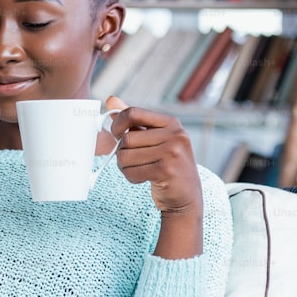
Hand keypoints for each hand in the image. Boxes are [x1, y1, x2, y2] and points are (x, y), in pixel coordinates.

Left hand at [105, 95, 202, 217]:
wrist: (186, 196)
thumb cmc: (166, 164)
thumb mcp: (153, 139)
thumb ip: (134, 120)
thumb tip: (111, 100)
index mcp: (171, 123)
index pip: (133, 112)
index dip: (117, 124)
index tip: (116, 135)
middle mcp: (175, 135)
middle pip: (126, 138)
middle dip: (121, 152)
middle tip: (130, 160)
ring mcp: (173, 153)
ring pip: (125, 156)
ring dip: (124, 166)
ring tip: (138, 169)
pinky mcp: (167, 172)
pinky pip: (132, 172)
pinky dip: (131, 177)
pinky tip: (143, 178)